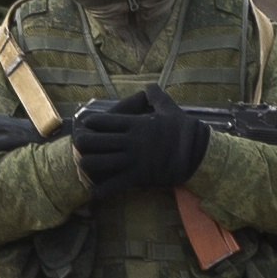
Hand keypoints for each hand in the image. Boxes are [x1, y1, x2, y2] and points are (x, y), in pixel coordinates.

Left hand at [70, 86, 209, 199]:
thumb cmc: (185, 130)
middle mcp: (130, 141)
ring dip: (88, 164)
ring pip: (96, 163)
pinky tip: (94, 191)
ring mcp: (132, 160)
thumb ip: (156, 97)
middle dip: (82, 144)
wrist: (198, 153)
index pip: (103, 121)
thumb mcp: (170, 109)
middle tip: (78, 146)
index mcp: (135, 124)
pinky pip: (112, 186)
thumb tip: (150, 86)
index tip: (86, 125)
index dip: (90, 123)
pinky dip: (100, 190)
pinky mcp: (137, 177)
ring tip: (85, 165)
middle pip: (93, 141)